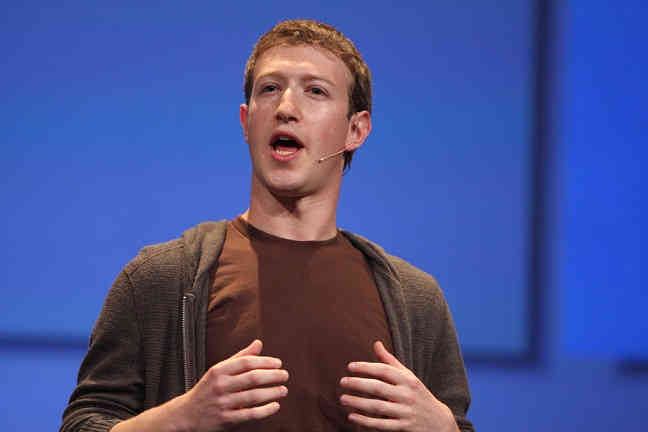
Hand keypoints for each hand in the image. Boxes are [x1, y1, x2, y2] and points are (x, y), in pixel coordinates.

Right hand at [178, 339, 288, 431]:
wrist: (185, 415)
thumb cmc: (207, 389)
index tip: (278, 363)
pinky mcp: (225, 420)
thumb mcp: (219, 370)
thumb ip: (240, 357)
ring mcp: (223, 403)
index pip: (246, 362)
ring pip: (253, 396)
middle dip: (273, 376)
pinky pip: (250, 414)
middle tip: (285, 375)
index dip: (265, 362)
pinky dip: (265, 410)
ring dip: (272, 392)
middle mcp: (220, 386)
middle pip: (252, 378)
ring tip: (283, 390)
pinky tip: (275, 406)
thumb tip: (259, 343)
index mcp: (219, 371)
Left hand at [339, 341, 457, 431]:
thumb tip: (376, 343)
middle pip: (378, 388)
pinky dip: (366, 421)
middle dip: (358, 384)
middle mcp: (407, 394)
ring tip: (343, 398)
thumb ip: (390, 361)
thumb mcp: (408, 376)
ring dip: (358, 403)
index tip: (350, 367)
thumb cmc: (418, 394)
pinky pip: (382, 424)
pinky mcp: (404, 427)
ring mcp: (405, 412)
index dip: (366, 367)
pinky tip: (352, 416)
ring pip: (378, 407)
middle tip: (342, 382)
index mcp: (408, 380)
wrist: (439, 421)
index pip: (384, 370)